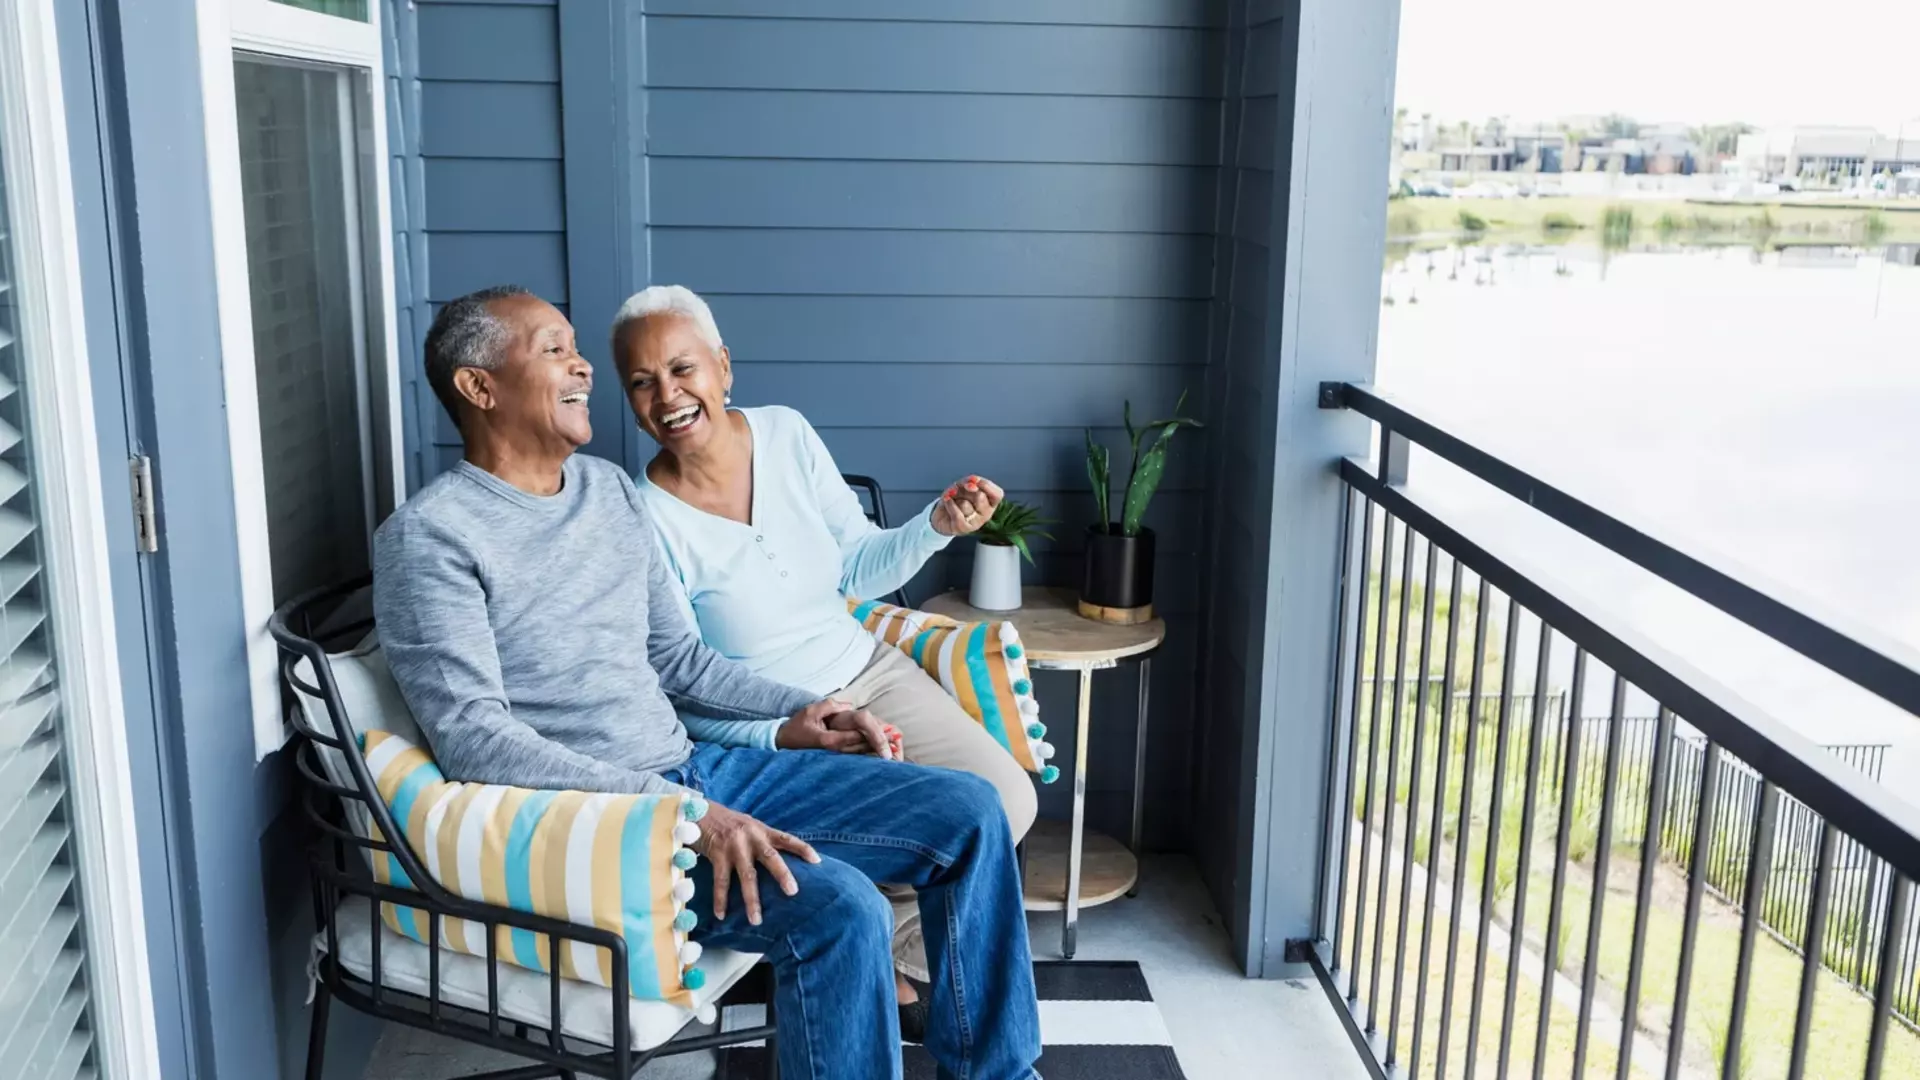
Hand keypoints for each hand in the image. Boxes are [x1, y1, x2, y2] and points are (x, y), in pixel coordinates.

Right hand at [693, 802, 820, 925]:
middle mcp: (751, 837)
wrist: (701, 812)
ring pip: (746, 875)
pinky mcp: (717, 854)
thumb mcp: (750, 826)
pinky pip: (721, 881)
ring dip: (751, 899)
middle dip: (782, 874)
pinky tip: (721, 915)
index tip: (817, 862)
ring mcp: (734, 846)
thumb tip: (779, 863)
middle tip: (793, 892)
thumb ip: (763, 841)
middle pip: (770, 857)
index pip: (787, 839)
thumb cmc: (729, 823)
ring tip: (756, 920)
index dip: (802, 849)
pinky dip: (720, 900)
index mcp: (762, 830)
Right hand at [777, 699, 899, 758]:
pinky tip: (880, 753)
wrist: (782, 743)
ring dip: (877, 751)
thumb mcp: (810, 711)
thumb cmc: (796, 727)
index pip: (858, 735)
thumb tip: (849, 706)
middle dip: (882, 744)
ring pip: (860, 755)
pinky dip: (867, 755)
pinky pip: (854, 757)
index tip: (892, 733)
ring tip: (896, 749)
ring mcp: (835, 757)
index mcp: (830, 740)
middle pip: (863, 747)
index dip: (877, 734)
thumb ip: (830, 706)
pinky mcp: (835, 759)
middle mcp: (835, 751)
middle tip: (900, 741)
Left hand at [931, 475, 1004, 535]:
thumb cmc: (955, 498)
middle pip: (980, 496)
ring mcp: (976, 523)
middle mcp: (986, 514)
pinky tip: (947, 502)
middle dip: (966, 490)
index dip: (986, 485)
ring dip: (955, 498)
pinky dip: (949, 504)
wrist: (941, 514)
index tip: (974, 480)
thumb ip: (969, 482)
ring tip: (953, 501)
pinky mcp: (964, 529)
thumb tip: (973, 483)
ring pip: (965, 504)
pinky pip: (956, 513)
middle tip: (960, 492)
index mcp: (990, 503)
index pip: (998, 494)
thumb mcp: (962, 486)